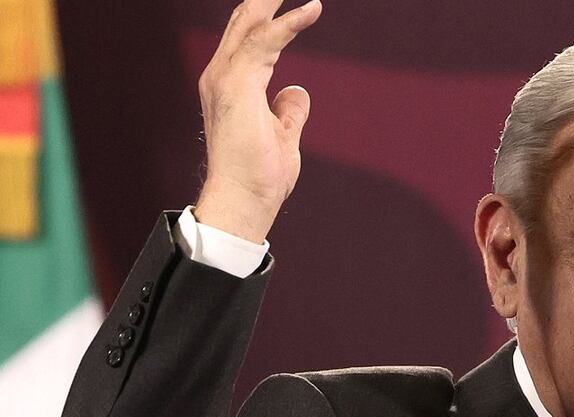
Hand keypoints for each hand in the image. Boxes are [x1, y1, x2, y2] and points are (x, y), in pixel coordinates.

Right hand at [193, 0, 321, 242]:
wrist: (244, 200)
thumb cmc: (260, 176)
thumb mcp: (282, 135)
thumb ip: (288, 111)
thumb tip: (297, 91)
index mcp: (230, 85)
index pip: (247, 36)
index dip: (267, 13)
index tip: (295, 1)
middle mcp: (221, 75)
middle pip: (244, 20)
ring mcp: (225, 78)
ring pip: (251, 22)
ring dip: (272, 1)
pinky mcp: (238, 85)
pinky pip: (266, 41)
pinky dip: (289, 23)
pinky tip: (312, 9)